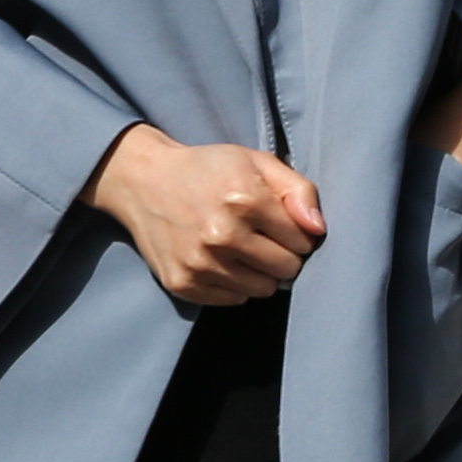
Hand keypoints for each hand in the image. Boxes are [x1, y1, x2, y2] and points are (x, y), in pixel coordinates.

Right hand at [92, 129, 325, 307]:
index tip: (278, 222)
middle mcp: (222, 235)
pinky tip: (221, 260)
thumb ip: (298, 190)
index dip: (296, 231)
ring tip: (242, 248)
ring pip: (263, 289)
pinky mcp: (184, 284)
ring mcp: (200, 264)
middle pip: (287, 269)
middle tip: (263, 237)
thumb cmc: (208, 170)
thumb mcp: (256, 161)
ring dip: (260, 272)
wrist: (144, 182)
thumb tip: (317, 230)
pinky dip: (235, 283)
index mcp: (244, 199)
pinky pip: (234, 299)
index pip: (302, 241)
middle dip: (283, 255)